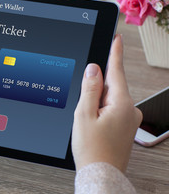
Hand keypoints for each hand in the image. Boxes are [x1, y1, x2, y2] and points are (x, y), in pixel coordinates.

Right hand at [72, 34, 141, 172]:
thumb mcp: (84, 114)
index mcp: (121, 104)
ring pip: (109, 98)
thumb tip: (93, 69)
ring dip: (96, 100)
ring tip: (85, 117)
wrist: (101, 174)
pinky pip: (112, 109)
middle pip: (111, 85)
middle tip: (83, 100)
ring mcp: (128, 119)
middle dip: (96, 84)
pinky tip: (91, 120)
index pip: (116, 71)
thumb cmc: (92, 149)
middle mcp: (129, 109)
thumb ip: (90, 89)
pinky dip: (100, 109)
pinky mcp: (124, 126)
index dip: (115, 52)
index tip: (117, 37)